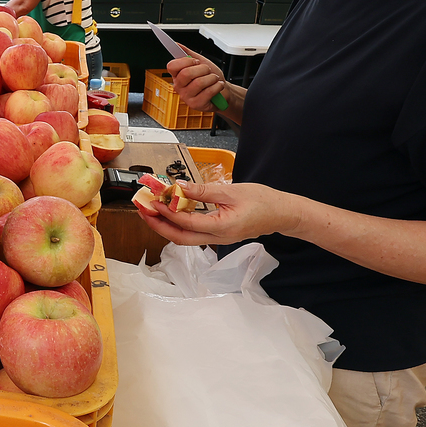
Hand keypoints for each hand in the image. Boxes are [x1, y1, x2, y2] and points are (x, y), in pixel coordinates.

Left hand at [138, 181, 300, 246]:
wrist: (283, 213)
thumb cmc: (264, 201)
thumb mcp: (233, 191)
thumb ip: (204, 191)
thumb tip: (179, 187)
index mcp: (222, 227)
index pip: (186, 222)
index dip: (166, 212)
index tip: (152, 200)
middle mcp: (218, 238)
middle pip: (179, 238)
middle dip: (157, 225)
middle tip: (143, 209)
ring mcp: (218, 239)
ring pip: (184, 238)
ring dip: (166, 225)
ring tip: (151, 209)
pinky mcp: (218, 234)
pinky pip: (193, 233)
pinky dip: (178, 223)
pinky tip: (170, 211)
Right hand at [167, 46, 225, 111]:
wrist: (223, 91)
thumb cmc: (211, 78)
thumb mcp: (201, 63)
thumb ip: (189, 53)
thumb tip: (177, 44)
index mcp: (177, 75)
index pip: (172, 66)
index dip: (185, 61)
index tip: (195, 61)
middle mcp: (179, 86)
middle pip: (186, 74)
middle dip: (202, 69)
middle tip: (207, 71)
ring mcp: (186, 97)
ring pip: (198, 82)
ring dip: (211, 78)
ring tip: (214, 79)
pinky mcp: (196, 104)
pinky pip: (208, 92)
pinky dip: (217, 86)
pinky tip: (217, 86)